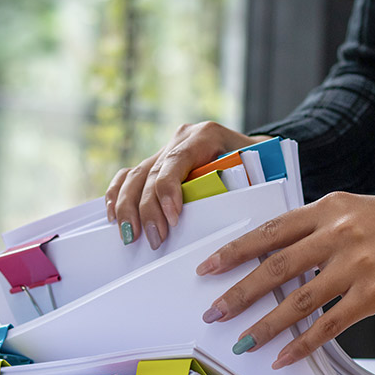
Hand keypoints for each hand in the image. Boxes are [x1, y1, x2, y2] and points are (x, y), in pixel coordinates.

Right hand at [104, 121, 267, 249]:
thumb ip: (241, 186)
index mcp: (206, 135)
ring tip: (130, 236)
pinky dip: (117, 195)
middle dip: (149, 210)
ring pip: (135, 176)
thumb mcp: (257, 170)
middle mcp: (181, 139)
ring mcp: (165, 149)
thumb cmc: (259, 164)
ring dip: (128, 208)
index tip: (172, 218)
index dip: (169, 190)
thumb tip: (227, 219)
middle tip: (154, 240)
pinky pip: (128, 176)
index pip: (178, 161)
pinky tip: (114, 217)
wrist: (256, 150)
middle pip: (153, 173)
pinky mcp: (155, 162)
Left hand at [195, 192, 374, 367]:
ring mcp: (357, 265)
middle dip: (239, 292)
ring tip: (242, 342)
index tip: (207, 267)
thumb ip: (315, 227)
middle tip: (214, 312)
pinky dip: (304, 344)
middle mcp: (338, 234)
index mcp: (327, 209)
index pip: (269, 231)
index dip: (235, 251)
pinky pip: (330, 324)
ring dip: (266, 325)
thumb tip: (273, 255)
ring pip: (299, 301)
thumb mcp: (352, 209)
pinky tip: (285, 357)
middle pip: (276, 267)